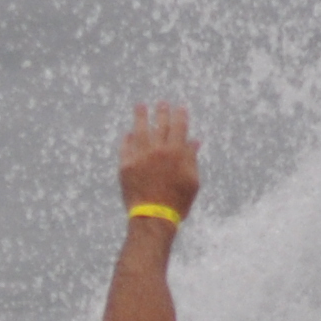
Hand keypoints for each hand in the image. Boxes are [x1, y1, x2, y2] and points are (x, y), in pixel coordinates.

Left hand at [117, 102, 200, 219]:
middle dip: (162, 112)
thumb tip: (194, 141)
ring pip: (140, 130)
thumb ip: (192, 158)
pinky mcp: (126, 165)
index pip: (179, 127)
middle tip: (162, 103)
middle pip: (160, 125)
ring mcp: (140, 156)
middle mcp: (158, 150)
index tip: (180, 107)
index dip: (180, 115)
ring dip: (141, 116)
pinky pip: (125, 147)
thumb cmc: (177, 202)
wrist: (153, 217)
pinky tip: (128, 134)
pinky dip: (127, 139)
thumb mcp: (192, 181)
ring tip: (140, 106)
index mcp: (176, 153)